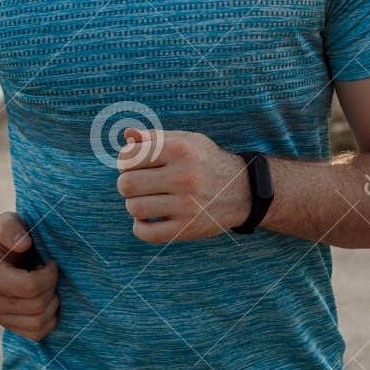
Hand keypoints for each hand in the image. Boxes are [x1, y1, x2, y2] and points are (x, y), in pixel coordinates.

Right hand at [0, 211, 58, 340]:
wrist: (0, 255)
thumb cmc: (8, 237)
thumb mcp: (7, 222)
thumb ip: (12, 228)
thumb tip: (24, 244)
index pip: (30, 287)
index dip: (49, 275)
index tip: (51, 262)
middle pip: (37, 306)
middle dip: (52, 288)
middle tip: (50, 273)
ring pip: (38, 323)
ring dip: (52, 303)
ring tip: (48, 286)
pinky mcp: (11, 327)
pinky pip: (37, 333)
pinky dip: (49, 318)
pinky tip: (47, 299)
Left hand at [116, 127, 251, 242]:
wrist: (244, 191)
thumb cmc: (206, 161)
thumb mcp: (186, 141)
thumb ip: (154, 137)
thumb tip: (126, 136)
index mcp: (181, 150)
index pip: (129, 156)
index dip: (125, 161)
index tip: (135, 165)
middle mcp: (185, 176)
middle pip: (127, 184)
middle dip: (127, 184)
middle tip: (139, 184)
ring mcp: (187, 205)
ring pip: (134, 208)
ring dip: (135, 205)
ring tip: (147, 201)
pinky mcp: (188, 229)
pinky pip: (146, 233)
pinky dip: (141, 227)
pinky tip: (150, 219)